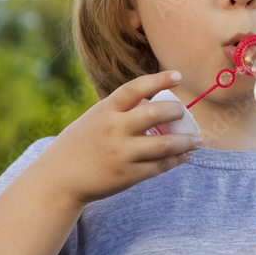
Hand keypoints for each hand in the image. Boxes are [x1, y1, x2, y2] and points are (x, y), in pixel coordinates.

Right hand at [39, 71, 201, 204]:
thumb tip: (156, 102)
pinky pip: (159, 166)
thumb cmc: (81, 144)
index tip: (178, 75)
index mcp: (105, 110)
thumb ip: (122, 110)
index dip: (159, 80)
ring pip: (164, 144)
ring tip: (196, 140)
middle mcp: (114, 129)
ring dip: (186, 141)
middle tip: (185, 113)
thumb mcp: (95, 119)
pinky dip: (176, 160)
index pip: (135, 88)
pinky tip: (184, 155)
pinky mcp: (127, 176)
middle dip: (177, 111)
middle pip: (155, 113)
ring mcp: (122, 153)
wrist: (58, 179)